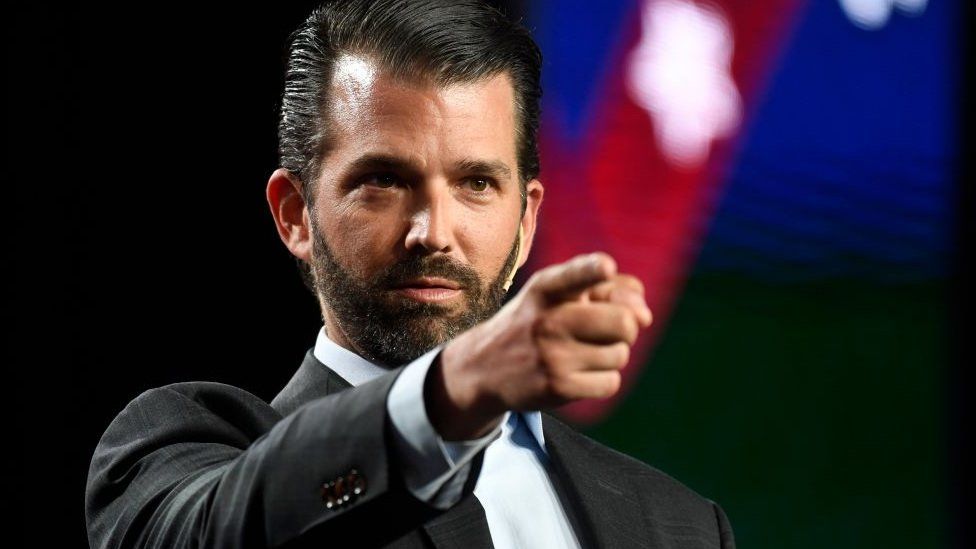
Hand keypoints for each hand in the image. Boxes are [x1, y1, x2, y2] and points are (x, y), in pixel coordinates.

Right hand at [425, 252, 652, 439]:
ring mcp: (552, 356)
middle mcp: (547, 320)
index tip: (606, 267)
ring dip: (612, 354)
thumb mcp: (557, 294)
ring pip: (620, 354)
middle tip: (606, 331)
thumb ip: (609, 289)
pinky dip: (603, 379)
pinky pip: (611, 382)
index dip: (592, 270)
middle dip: (626, 328)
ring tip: (583, 352)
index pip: (573, 275)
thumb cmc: (535, 322)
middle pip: (623, 323)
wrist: (484, 367)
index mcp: (546, 288)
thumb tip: (646, 316)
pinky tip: (579, 374)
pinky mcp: (557, 388)